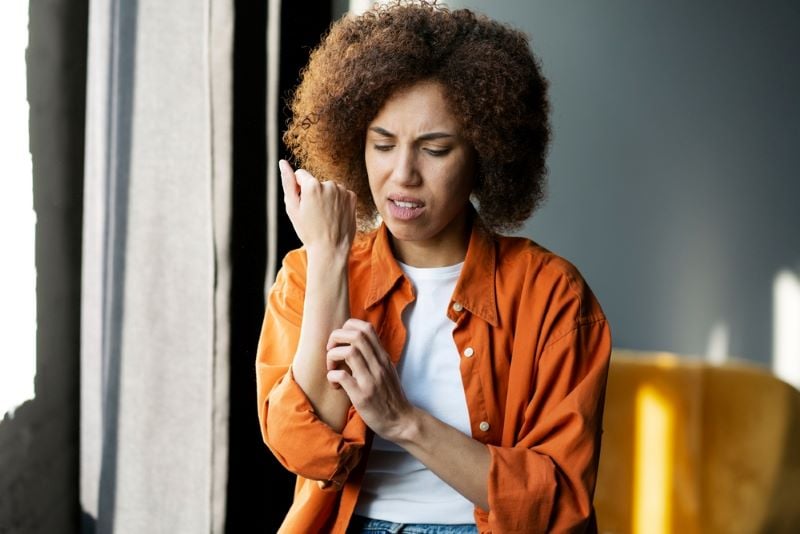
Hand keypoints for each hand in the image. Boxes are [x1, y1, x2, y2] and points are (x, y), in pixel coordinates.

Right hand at [279, 159, 356, 254]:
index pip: (300, 175)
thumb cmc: (308, 230)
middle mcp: (329, 184)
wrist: (330, 249)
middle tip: (314, 214)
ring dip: (326, 198)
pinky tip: (335, 215)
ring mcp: (343, 190)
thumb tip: (283, 163)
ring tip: (325, 217)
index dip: (299, 190)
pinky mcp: (352, 197)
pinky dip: (337, 202)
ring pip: (329, 189)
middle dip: (313, 194)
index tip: (303, 205)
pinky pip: (341, 194)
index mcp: (312, 185)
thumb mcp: (292, 207)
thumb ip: (287, 182)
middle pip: (315, 182)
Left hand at [325, 318, 413, 440]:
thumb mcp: (386, 370)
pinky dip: (332, 376)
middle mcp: (378, 365)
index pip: (366, 327)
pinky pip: (342, 376)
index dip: (348, 327)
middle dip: (336, 337)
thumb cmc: (390, 396)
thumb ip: (373, 356)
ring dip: (332, 356)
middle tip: (331, 350)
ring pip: (348, 352)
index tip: (341, 341)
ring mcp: (371, 380)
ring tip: (332, 368)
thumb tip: (355, 343)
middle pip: (356, 335)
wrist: (401, 421)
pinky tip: (335, 384)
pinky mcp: (362, 396)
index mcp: (382, 357)